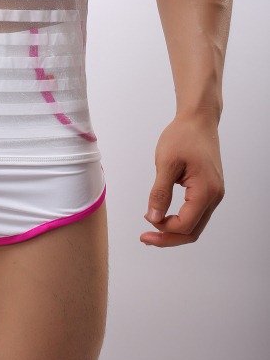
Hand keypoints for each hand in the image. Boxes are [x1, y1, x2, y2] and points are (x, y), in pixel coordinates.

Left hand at [142, 114, 224, 246]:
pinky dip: (180, 220)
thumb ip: (160, 193)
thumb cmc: (183, 136)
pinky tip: (164, 218)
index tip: (145, 221)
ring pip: (195, 224)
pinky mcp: (209, 189)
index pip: (185, 225)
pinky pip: (196, 213)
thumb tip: (153, 218)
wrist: (198, 120)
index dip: (164, 229)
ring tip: (151, 231)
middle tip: (145, 239)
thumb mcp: (166, 163)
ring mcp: (214, 193)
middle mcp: (214, 196)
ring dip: (174, 231)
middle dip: (168, 238)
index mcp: (206, 190)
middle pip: (192, 231)